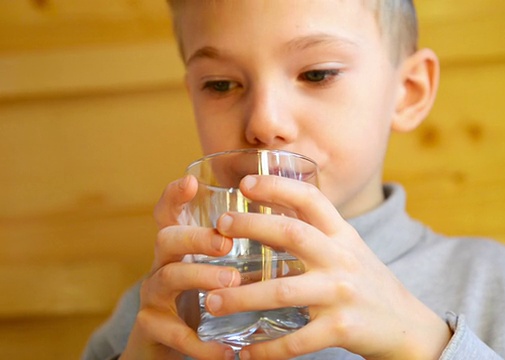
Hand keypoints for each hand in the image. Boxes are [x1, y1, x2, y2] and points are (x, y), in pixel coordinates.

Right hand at [120, 175, 239, 359]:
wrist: (169, 345)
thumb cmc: (203, 298)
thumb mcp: (216, 268)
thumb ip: (239, 249)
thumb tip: (291, 226)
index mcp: (179, 247)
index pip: (169, 213)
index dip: (174, 195)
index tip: (191, 181)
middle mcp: (162, 264)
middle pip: (167, 239)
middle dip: (195, 237)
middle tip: (225, 242)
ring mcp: (153, 296)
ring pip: (167, 278)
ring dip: (200, 278)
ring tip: (230, 284)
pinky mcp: (152, 328)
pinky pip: (173, 333)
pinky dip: (202, 343)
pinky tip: (227, 351)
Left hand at [206, 175, 451, 359]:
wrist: (406, 326)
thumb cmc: (368, 284)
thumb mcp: (349, 249)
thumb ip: (317, 233)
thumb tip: (269, 213)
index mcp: (343, 236)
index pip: (312, 199)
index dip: (278, 186)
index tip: (245, 182)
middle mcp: (342, 259)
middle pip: (293, 234)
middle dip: (252, 227)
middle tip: (217, 229)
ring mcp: (342, 294)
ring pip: (283, 291)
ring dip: (242, 296)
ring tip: (212, 301)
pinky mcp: (342, 329)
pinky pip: (297, 341)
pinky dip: (267, 349)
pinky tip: (244, 353)